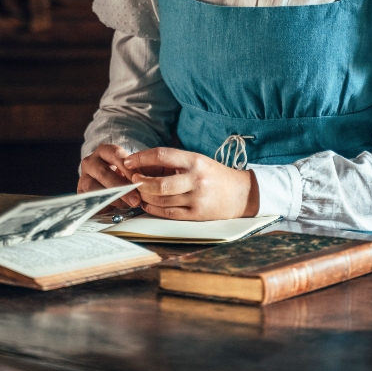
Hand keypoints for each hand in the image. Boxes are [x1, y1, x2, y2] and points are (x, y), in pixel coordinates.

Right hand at [77, 144, 139, 207]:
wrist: (105, 183)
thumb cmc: (120, 174)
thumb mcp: (128, 170)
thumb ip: (136, 174)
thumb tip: (146, 184)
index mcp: (104, 151)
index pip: (115, 155)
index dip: (128, 168)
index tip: (139, 181)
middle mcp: (90, 161)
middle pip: (103, 173)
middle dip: (121, 188)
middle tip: (135, 199)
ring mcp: (83, 176)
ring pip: (94, 187)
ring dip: (112, 198)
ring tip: (127, 204)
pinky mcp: (80, 191)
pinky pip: (89, 199)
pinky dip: (103, 205)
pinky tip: (116, 207)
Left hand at [122, 147, 259, 220]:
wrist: (242, 193)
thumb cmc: (216, 175)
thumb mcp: (199, 161)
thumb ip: (175, 163)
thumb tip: (144, 165)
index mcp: (195, 161)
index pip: (162, 155)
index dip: (141, 158)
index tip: (129, 161)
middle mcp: (196, 179)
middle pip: (158, 183)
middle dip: (140, 183)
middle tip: (132, 181)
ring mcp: (196, 199)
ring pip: (161, 200)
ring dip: (145, 197)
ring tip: (138, 193)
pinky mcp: (197, 215)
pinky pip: (169, 213)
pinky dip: (154, 210)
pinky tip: (148, 205)